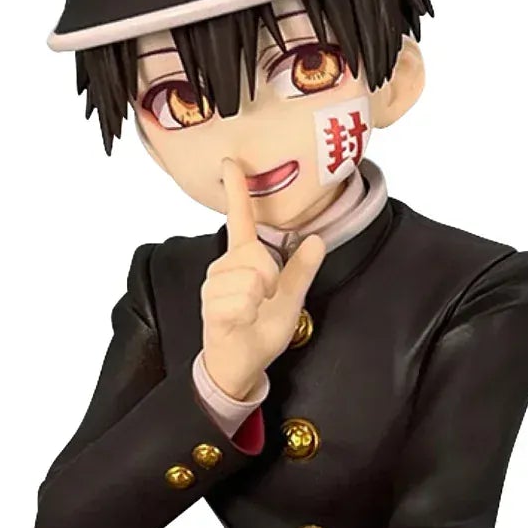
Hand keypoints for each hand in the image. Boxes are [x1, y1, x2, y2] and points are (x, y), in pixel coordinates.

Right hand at [200, 159, 325, 398]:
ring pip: (250, 276)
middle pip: (257, 254)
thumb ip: (301, 270)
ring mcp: (214, 286)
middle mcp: (223, 267)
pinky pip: (242, 299)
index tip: (231, 163)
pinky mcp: (211, 306)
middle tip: (266, 298)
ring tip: (252, 311)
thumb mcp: (290, 298)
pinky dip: (249, 313)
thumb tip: (316, 240)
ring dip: (260, 297)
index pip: (239, 220)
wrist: (239, 365)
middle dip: (271, 277)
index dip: (237, 191)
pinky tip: (242, 321)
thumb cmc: (260, 330)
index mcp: (242, 261)